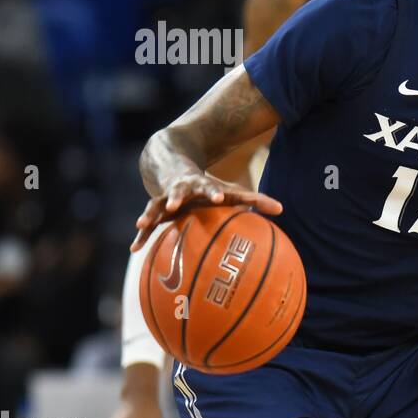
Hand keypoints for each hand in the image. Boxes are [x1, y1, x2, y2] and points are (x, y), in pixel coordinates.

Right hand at [131, 171, 281, 250]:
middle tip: (171, 206)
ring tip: (141, 224)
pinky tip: (135, 249)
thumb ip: (256, 200)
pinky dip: (142, 235)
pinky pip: (147, 224)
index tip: (217, 198)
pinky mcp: (155, 209)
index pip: (210, 188)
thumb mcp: (232, 191)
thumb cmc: (211, 188)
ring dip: (149, 214)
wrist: (176, 168)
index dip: (213, 192)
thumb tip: (282, 209)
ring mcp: (165, 199)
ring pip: (154, 205)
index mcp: (202, 186)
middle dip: (174, 198)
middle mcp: (182, 190)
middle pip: (177, 193)